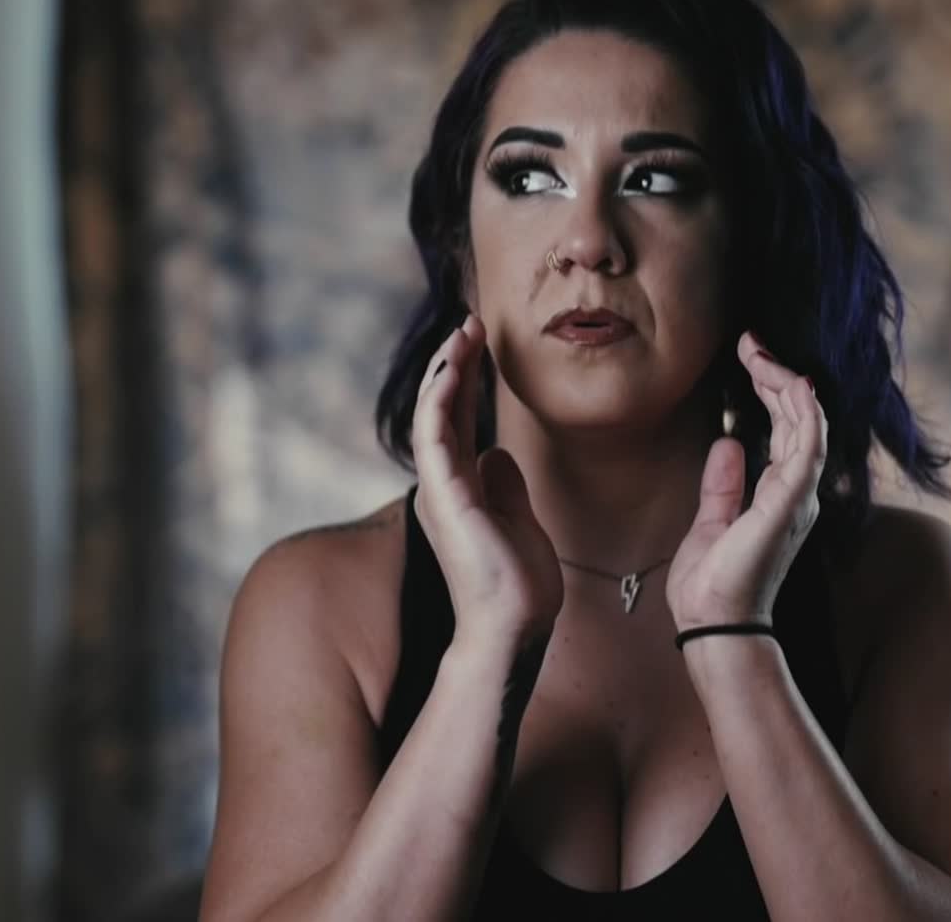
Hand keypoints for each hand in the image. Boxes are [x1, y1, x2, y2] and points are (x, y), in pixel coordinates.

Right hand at [411, 313, 562, 647]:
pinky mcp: (447, 499)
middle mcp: (444, 484)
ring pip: (433, 416)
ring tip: (463, 333)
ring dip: (445, 371)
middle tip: (470, 322)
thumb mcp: (517, 519)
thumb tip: (497, 452)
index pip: (457, 420)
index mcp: (460, 488)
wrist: (515, 627)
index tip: (479, 340)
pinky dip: (439, 401)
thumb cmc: (516, 584)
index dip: (465, 378)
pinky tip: (451, 369)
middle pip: (443, 411)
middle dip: (454, 363)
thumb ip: (504, 485)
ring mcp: (442, 491)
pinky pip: (435, 439)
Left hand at [665, 331, 828, 632]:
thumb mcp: (710, 522)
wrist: (712, 624)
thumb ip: (723, 483)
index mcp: (779, 495)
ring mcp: (798, 497)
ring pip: (808, 424)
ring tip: (761, 354)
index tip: (750, 355)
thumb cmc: (712, 586)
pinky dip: (804, 412)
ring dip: (787, 383)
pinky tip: (791, 383)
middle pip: (798, 419)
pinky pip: (807, 447)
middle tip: (751, 342)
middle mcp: (797, 493)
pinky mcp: (791, 503)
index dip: (771, 388)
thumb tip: (727, 442)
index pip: (785, 429)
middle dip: (777, 374)